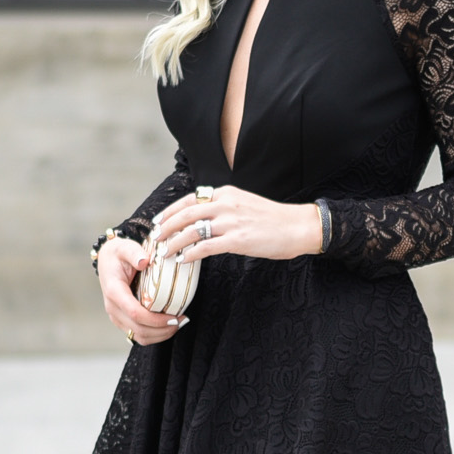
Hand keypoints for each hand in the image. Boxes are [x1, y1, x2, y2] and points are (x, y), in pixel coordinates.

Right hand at [97, 237, 183, 346]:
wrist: (107, 261)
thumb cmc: (118, 254)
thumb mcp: (125, 247)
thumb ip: (134, 252)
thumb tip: (144, 261)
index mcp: (114, 291)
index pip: (135, 313)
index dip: (155, 320)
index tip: (174, 317)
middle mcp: (112, 307)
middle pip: (138, 329)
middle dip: (162, 330)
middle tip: (181, 321)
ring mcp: (116, 316)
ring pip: (138, 336)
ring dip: (160, 335)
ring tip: (177, 325)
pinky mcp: (122, 321)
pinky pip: (137, 335)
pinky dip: (154, 335)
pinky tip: (167, 327)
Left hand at [151, 186, 321, 266]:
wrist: (298, 226)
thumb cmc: (272, 219)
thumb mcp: (243, 203)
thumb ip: (223, 207)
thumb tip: (201, 217)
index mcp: (225, 193)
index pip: (189, 200)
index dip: (170, 212)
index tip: (157, 222)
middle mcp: (226, 203)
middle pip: (185, 214)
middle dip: (166, 228)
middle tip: (155, 239)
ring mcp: (232, 221)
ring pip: (192, 231)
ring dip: (175, 243)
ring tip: (165, 253)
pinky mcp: (238, 240)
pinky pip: (207, 247)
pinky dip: (191, 254)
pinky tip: (183, 261)